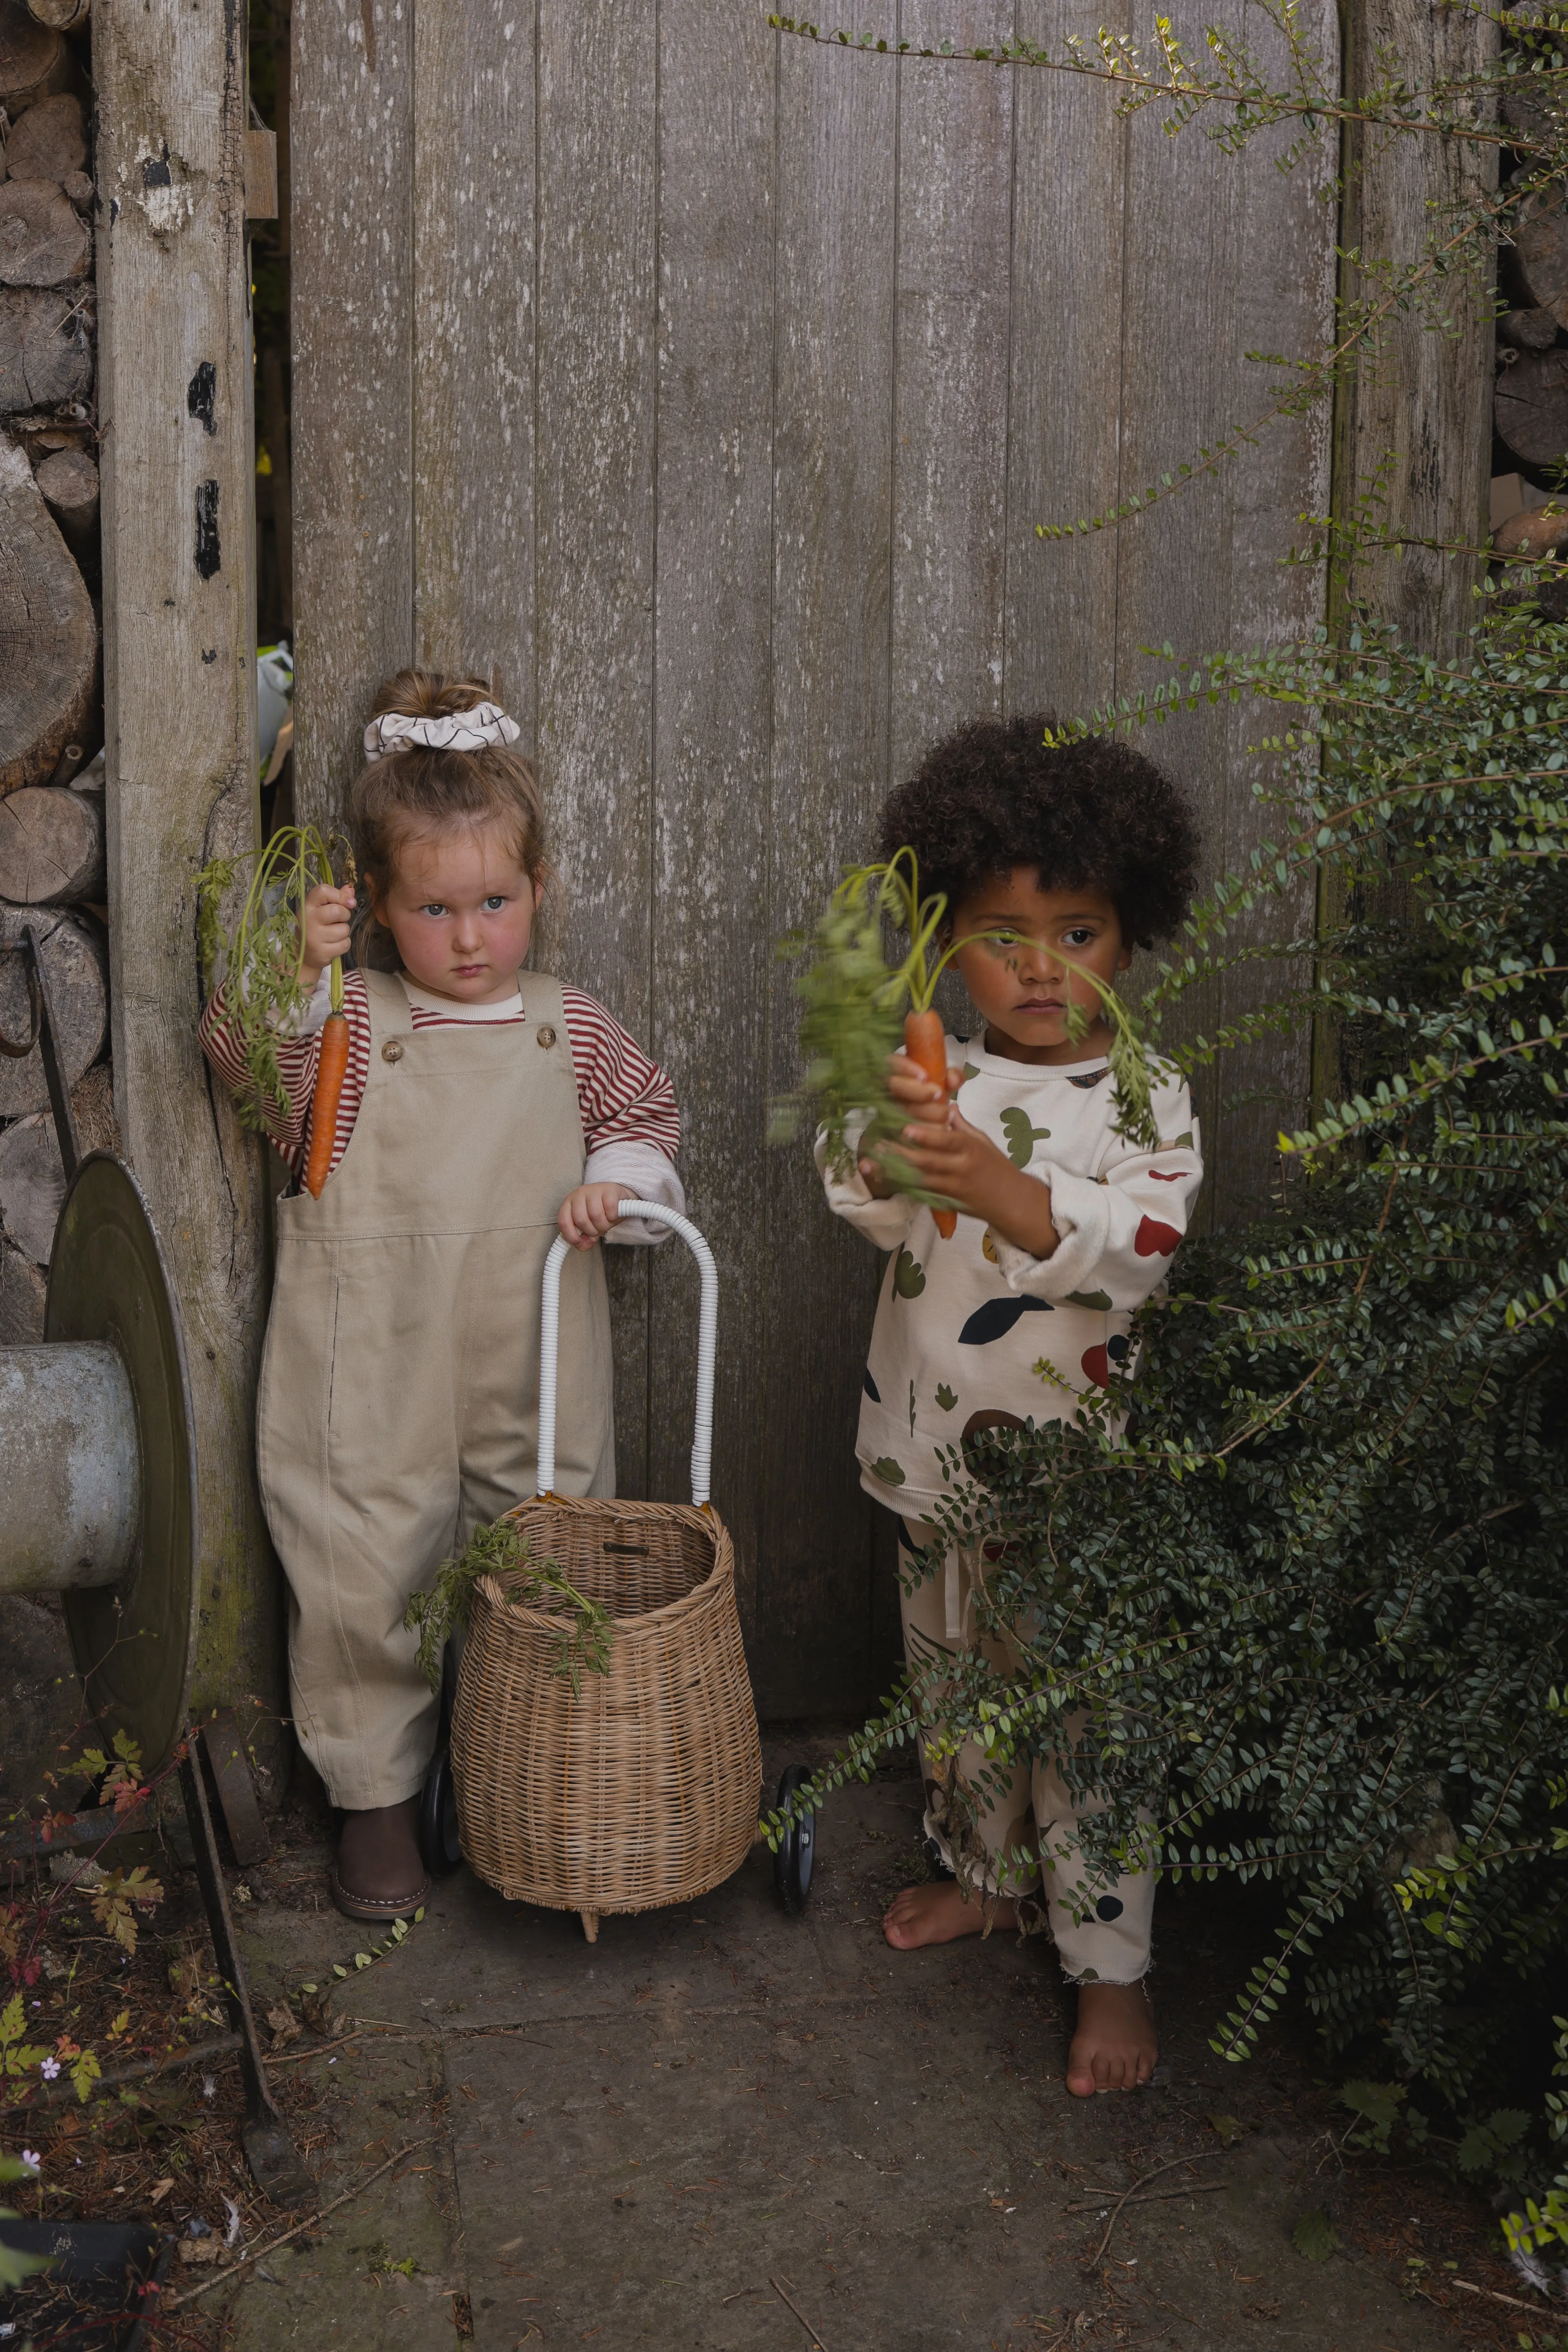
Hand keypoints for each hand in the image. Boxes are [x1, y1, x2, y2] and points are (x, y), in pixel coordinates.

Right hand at [299, 883, 354, 990]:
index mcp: (307, 905)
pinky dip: (344, 944)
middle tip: (339, 921)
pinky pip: (345, 944)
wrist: (303, 955)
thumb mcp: (321, 910)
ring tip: (334, 934)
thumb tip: (350, 889)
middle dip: (345, 915)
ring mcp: (313, 937)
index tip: (349, 902)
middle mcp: (308, 919)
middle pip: (337, 910)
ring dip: (344, 931)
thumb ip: (336, 898)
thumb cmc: (316, 928)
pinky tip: (334, 944)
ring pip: (344, 929)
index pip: (323, 891)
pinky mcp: (321, 952)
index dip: (340, 895)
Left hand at [558, 1182, 634, 1250]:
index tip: (579, 1242)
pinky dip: (613, 1217)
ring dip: (603, 1225)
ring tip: (606, 1223)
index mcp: (569, 1203)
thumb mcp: (590, 1226)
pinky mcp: (608, 1189)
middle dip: (591, 1231)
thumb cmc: (601, 1211)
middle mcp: (579, 1194)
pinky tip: (612, 1215)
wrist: (616, 1197)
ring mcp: (593, 1190)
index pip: (563, 1221)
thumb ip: (584, 1238)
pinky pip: (610, 1208)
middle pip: (581, 1219)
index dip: (571, 1236)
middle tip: (598, 1230)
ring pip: (595, 1215)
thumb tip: (582, 1245)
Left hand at [865, 1053, 1058, 1257]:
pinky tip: (885, 1181)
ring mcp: (953, 1187)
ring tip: (872, 1163)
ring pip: (919, 1179)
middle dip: (900, 1153)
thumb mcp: (982, 1141)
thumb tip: (946, 1106)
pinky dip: (903, 1187)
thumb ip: (961, 1125)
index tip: (905, 1129)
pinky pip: (921, 1194)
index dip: (925, 1136)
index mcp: (970, 1148)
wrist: (1011, 1201)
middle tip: (877, 1144)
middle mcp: (961, 1167)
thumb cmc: (996, 1166)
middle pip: (927, 1161)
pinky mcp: (947, 1202)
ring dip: (894, 1171)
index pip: (946, 1140)